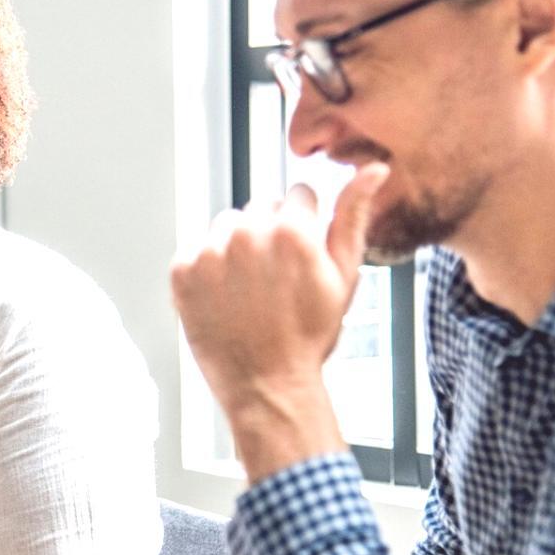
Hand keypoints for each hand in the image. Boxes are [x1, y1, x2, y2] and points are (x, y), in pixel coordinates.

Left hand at [170, 163, 389, 480]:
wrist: (267, 385)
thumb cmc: (310, 336)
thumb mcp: (344, 276)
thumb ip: (353, 216)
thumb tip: (373, 168)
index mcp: (291, 230)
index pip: (297, 195)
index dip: (303, 227)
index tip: (300, 259)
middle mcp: (247, 234)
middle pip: (260, 210)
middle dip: (269, 235)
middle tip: (275, 280)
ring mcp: (210, 252)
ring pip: (227, 227)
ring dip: (236, 248)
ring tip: (250, 290)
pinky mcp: (182, 271)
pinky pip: (197, 249)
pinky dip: (208, 268)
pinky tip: (226, 297)